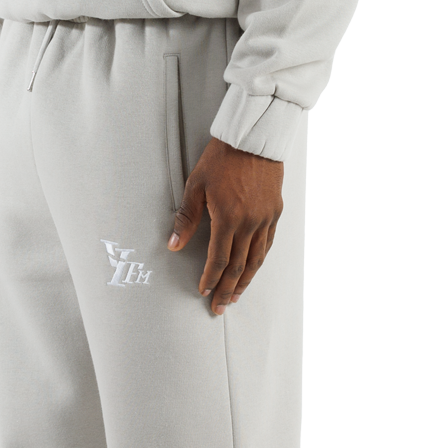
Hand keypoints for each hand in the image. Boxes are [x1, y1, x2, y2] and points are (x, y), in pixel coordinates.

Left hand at [169, 136, 283, 314]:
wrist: (253, 139)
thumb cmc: (221, 159)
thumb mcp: (196, 185)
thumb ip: (186, 218)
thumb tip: (172, 245)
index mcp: (228, 218)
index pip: (218, 260)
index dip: (210, 279)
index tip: (203, 292)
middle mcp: (249, 223)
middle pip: (238, 266)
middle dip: (227, 290)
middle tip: (219, 307)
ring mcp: (265, 219)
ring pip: (256, 260)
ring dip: (245, 281)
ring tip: (236, 296)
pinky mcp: (274, 212)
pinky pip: (268, 244)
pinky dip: (259, 260)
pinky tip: (253, 269)